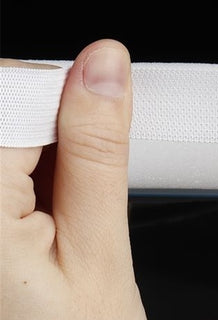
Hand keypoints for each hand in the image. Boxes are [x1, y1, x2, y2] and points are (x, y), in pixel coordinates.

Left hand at [1, 40, 148, 319]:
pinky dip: (30, 169)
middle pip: (4, 105)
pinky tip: (40, 210)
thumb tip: (105, 68)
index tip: (103, 129)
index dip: (73, 102)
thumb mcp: (100, 252)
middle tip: (78, 192)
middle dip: (56, 129)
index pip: (13, 92)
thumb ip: (98, 152)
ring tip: (59, 212)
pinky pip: (7, 160)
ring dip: (44, 152)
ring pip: (7, 132)